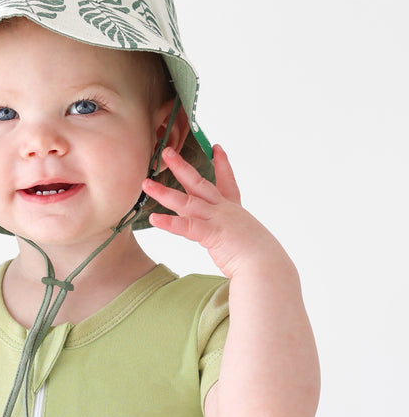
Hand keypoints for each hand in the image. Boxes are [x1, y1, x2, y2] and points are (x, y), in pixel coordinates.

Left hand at [141, 145, 286, 278]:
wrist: (269, 268)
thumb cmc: (261, 260)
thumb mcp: (248, 241)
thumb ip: (235, 236)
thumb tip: (233, 242)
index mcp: (234, 211)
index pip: (227, 183)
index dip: (221, 165)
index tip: (216, 148)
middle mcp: (225, 211)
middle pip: (199, 183)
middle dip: (181, 166)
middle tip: (167, 152)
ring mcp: (218, 221)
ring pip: (187, 202)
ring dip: (164, 192)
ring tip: (146, 184)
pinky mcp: (213, 235)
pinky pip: (187, 227)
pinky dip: (170, 223)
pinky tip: (154, 218)